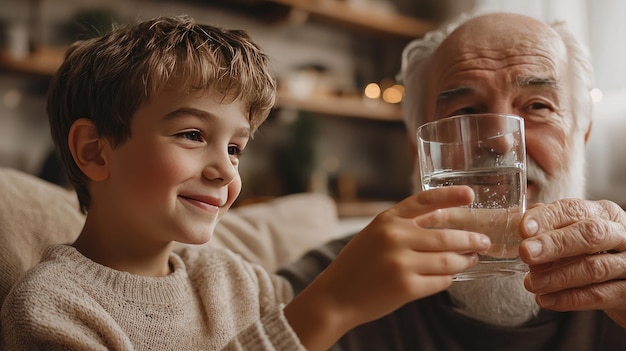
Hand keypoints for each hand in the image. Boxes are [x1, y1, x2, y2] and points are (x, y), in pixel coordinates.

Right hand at [284, 185, 490, 350]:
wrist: (336, 295)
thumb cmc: (357, 263)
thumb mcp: (374, 234)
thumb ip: (403, 225)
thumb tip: (442, 219)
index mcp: (386, 219)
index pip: (425, 201)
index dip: (450, 196)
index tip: (471, 195)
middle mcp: (394, 237)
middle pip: (447, 236)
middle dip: (471, 240)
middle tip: (484, 242)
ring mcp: (401, 263)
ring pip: (448, 261)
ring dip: (464, 261)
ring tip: (471, 259)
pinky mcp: (406, 287)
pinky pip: (440, 282)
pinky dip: (448, 280)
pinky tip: (447, 277)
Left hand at [519, 199, 625, 327]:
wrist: (625, 284)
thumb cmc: (595, 253)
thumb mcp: (576, 234)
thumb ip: (551, 227)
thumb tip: (523, 225)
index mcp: (605, 214)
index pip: (574, 209)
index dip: (548, 218)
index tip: (523, 229)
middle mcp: (622, 234)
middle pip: (590, 234)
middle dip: (554, 244)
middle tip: (526, 253)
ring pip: (594, 268)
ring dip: (558, 277)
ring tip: (531, 283)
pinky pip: (601, 295)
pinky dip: (570, 298)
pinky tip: (547, 300)